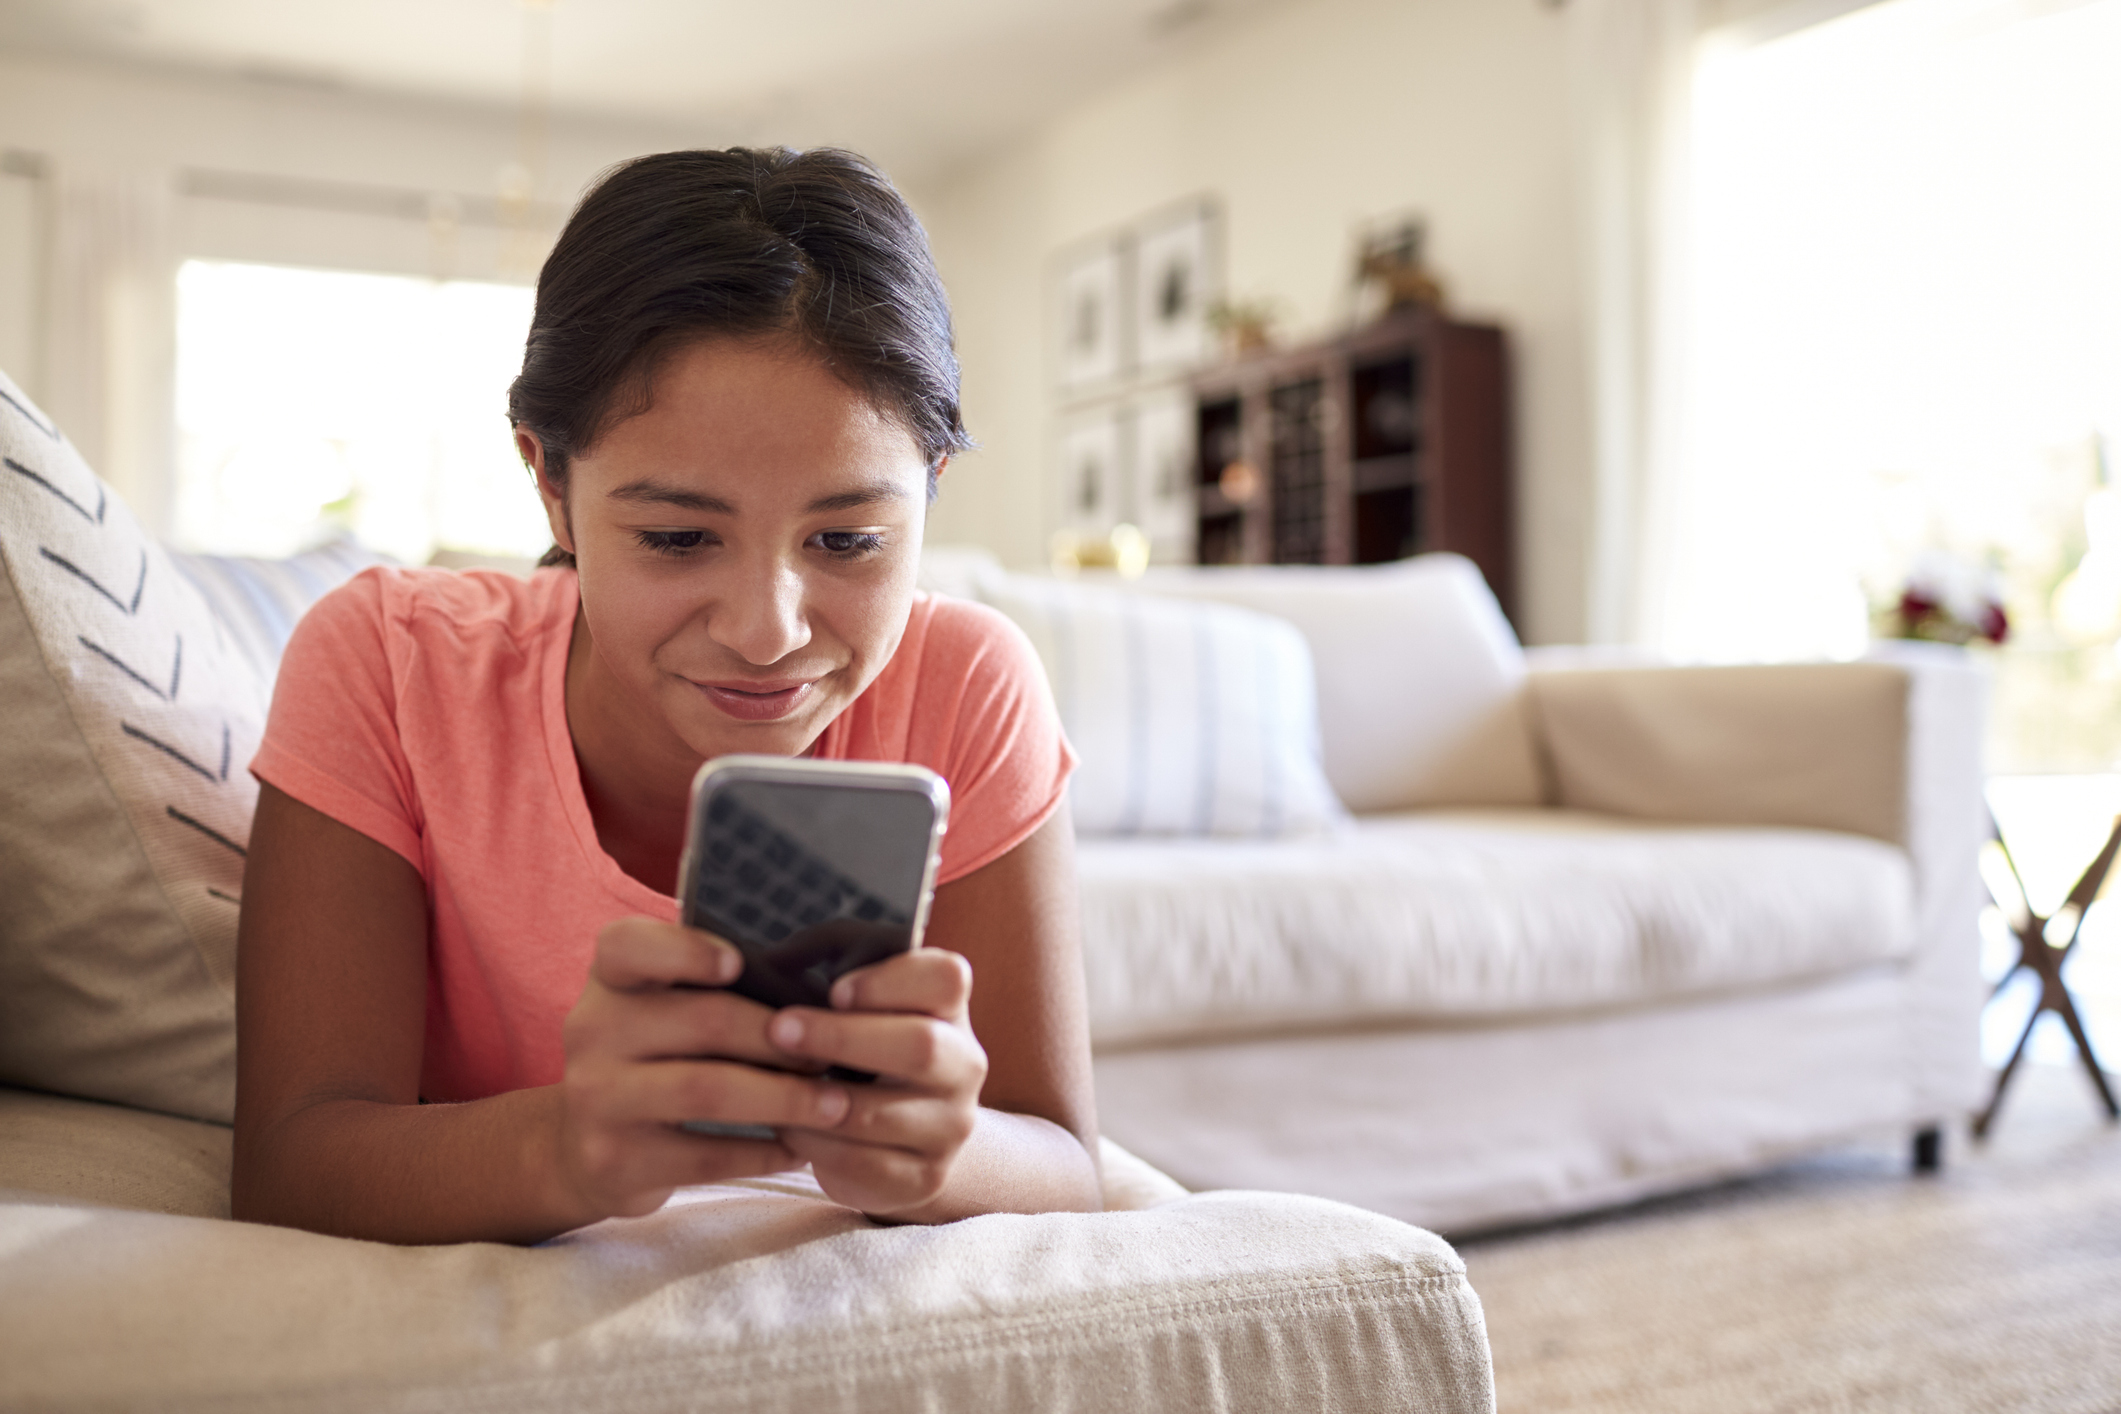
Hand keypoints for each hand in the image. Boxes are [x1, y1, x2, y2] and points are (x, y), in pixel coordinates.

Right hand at [552, 917, 854, 1220]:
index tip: (739, 962)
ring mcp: (597, 1099)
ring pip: (708, 1090)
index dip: (686, 949)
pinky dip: (763, 1152)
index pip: (629, 945)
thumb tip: (812, 995)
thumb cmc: (653, 1060)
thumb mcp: (660, 1010)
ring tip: (833, 1105)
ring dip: (785, 1098)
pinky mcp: (615, 1160)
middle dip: (780, 1039)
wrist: (583, 1150)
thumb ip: (711, 989)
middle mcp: (592, 1032)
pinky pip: (705, 1156)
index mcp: (610, 981)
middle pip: (703, 1020)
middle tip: (830, 1055)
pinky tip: (798, 1148)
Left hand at [763, 948, 988, 1218]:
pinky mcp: (924, 1178)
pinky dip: (814, 1146)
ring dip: (814, 1098)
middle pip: (922, 1045)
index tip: (835, 989)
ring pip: (881, 1113)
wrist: (907, 1133)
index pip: (947, 979)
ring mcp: (950, 1126)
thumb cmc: (864, 1042)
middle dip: (841, 1037)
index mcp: (950, 1010)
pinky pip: (863, 1164)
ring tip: (768, 1085)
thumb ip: (826, 959)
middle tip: (779, 1030)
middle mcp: (964, 1065)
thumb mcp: (854, 989)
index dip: (891, 981)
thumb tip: (770, 964)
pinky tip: (787, 1126)